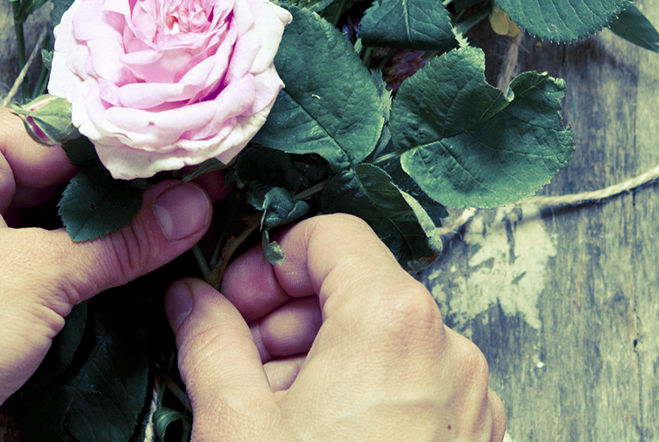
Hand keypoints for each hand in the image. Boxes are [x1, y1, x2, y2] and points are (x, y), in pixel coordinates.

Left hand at [0, 109, 213, 441]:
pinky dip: (67, 249)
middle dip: (117, 192)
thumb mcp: (42, 278)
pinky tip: (123, 252)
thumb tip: (195, 205)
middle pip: (49, 167)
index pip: (57, 133)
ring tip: (172, 221)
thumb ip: (125, 239)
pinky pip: (21, 237)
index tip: (191, 161)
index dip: (127, 153)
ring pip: (40, 205)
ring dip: (97, 224)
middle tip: (193, 194)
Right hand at [165, 214, 505, 441]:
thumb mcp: (233, 419)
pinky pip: (407, 384)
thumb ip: (206, 336)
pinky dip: (356, 392)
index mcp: (391, 321)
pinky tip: (312, 437)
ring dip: (315, 359)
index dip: (268, 261)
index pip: (330, 237)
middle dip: (284, 317)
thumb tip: (191, 300)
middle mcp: (445, 350)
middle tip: (236, 359)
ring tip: (270, 412)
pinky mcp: (468, 438)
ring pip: (378, 340)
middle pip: (353, 288)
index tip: (234, 300)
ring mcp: (465, 399)